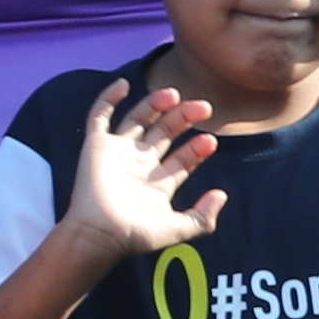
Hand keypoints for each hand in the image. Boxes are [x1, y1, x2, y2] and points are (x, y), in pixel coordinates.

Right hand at [59, 79, 226, 264]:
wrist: (100, 234)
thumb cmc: (135, 234)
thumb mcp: (178, 229)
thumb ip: (203, 217)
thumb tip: (222, 195)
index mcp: (158, 183)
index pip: (183, 158)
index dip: (197, 148)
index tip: (211, 141)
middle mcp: (140, 164)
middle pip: (165, 132)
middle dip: (184, 119)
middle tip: (204, 108)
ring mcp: (118, 152)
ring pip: (139, 119)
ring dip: (156, 104)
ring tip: (174, 94)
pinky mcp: (96, 146)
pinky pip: (100, 116)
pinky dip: (109, 98)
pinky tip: (124, 84)